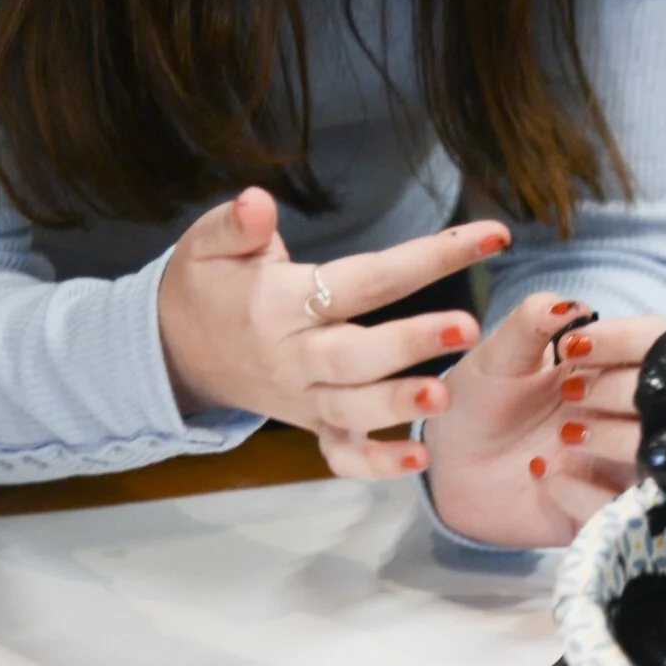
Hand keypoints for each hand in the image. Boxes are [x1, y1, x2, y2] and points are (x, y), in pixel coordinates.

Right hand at [156, 187, 507, 478]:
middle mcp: (294, 356)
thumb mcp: (204, 246)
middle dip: (409, 343)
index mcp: (279, 303)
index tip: (492, 238)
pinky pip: (340, 453)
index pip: (363, 279)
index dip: (427, 258)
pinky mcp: (307, 424)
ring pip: (351, 407)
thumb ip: (233, 226)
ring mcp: (301, 398)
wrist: (173, 350)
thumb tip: (258, 201)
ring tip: (444, 397)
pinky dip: (374, 464)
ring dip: (396, 405)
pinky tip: (420, 458)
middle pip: (355, 354)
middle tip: (465, 327)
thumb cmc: (207, 285)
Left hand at [422, 299, 665, 546]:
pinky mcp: (602, 513)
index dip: (626, 341)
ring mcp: (620, 466)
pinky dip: (577, 490)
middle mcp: (630, 415)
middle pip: (665, 397)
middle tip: (569, 395)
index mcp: (614, 365)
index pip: (658, 340)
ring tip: (564, 437)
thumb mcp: (500, 354)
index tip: (573, 349)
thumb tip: (570, 305)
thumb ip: (532, 321)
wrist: (451, 465)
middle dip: (618, 391)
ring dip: (610, 440)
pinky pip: (614, 507)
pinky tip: (542, 475)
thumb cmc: (483, 400)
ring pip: (652, 455)